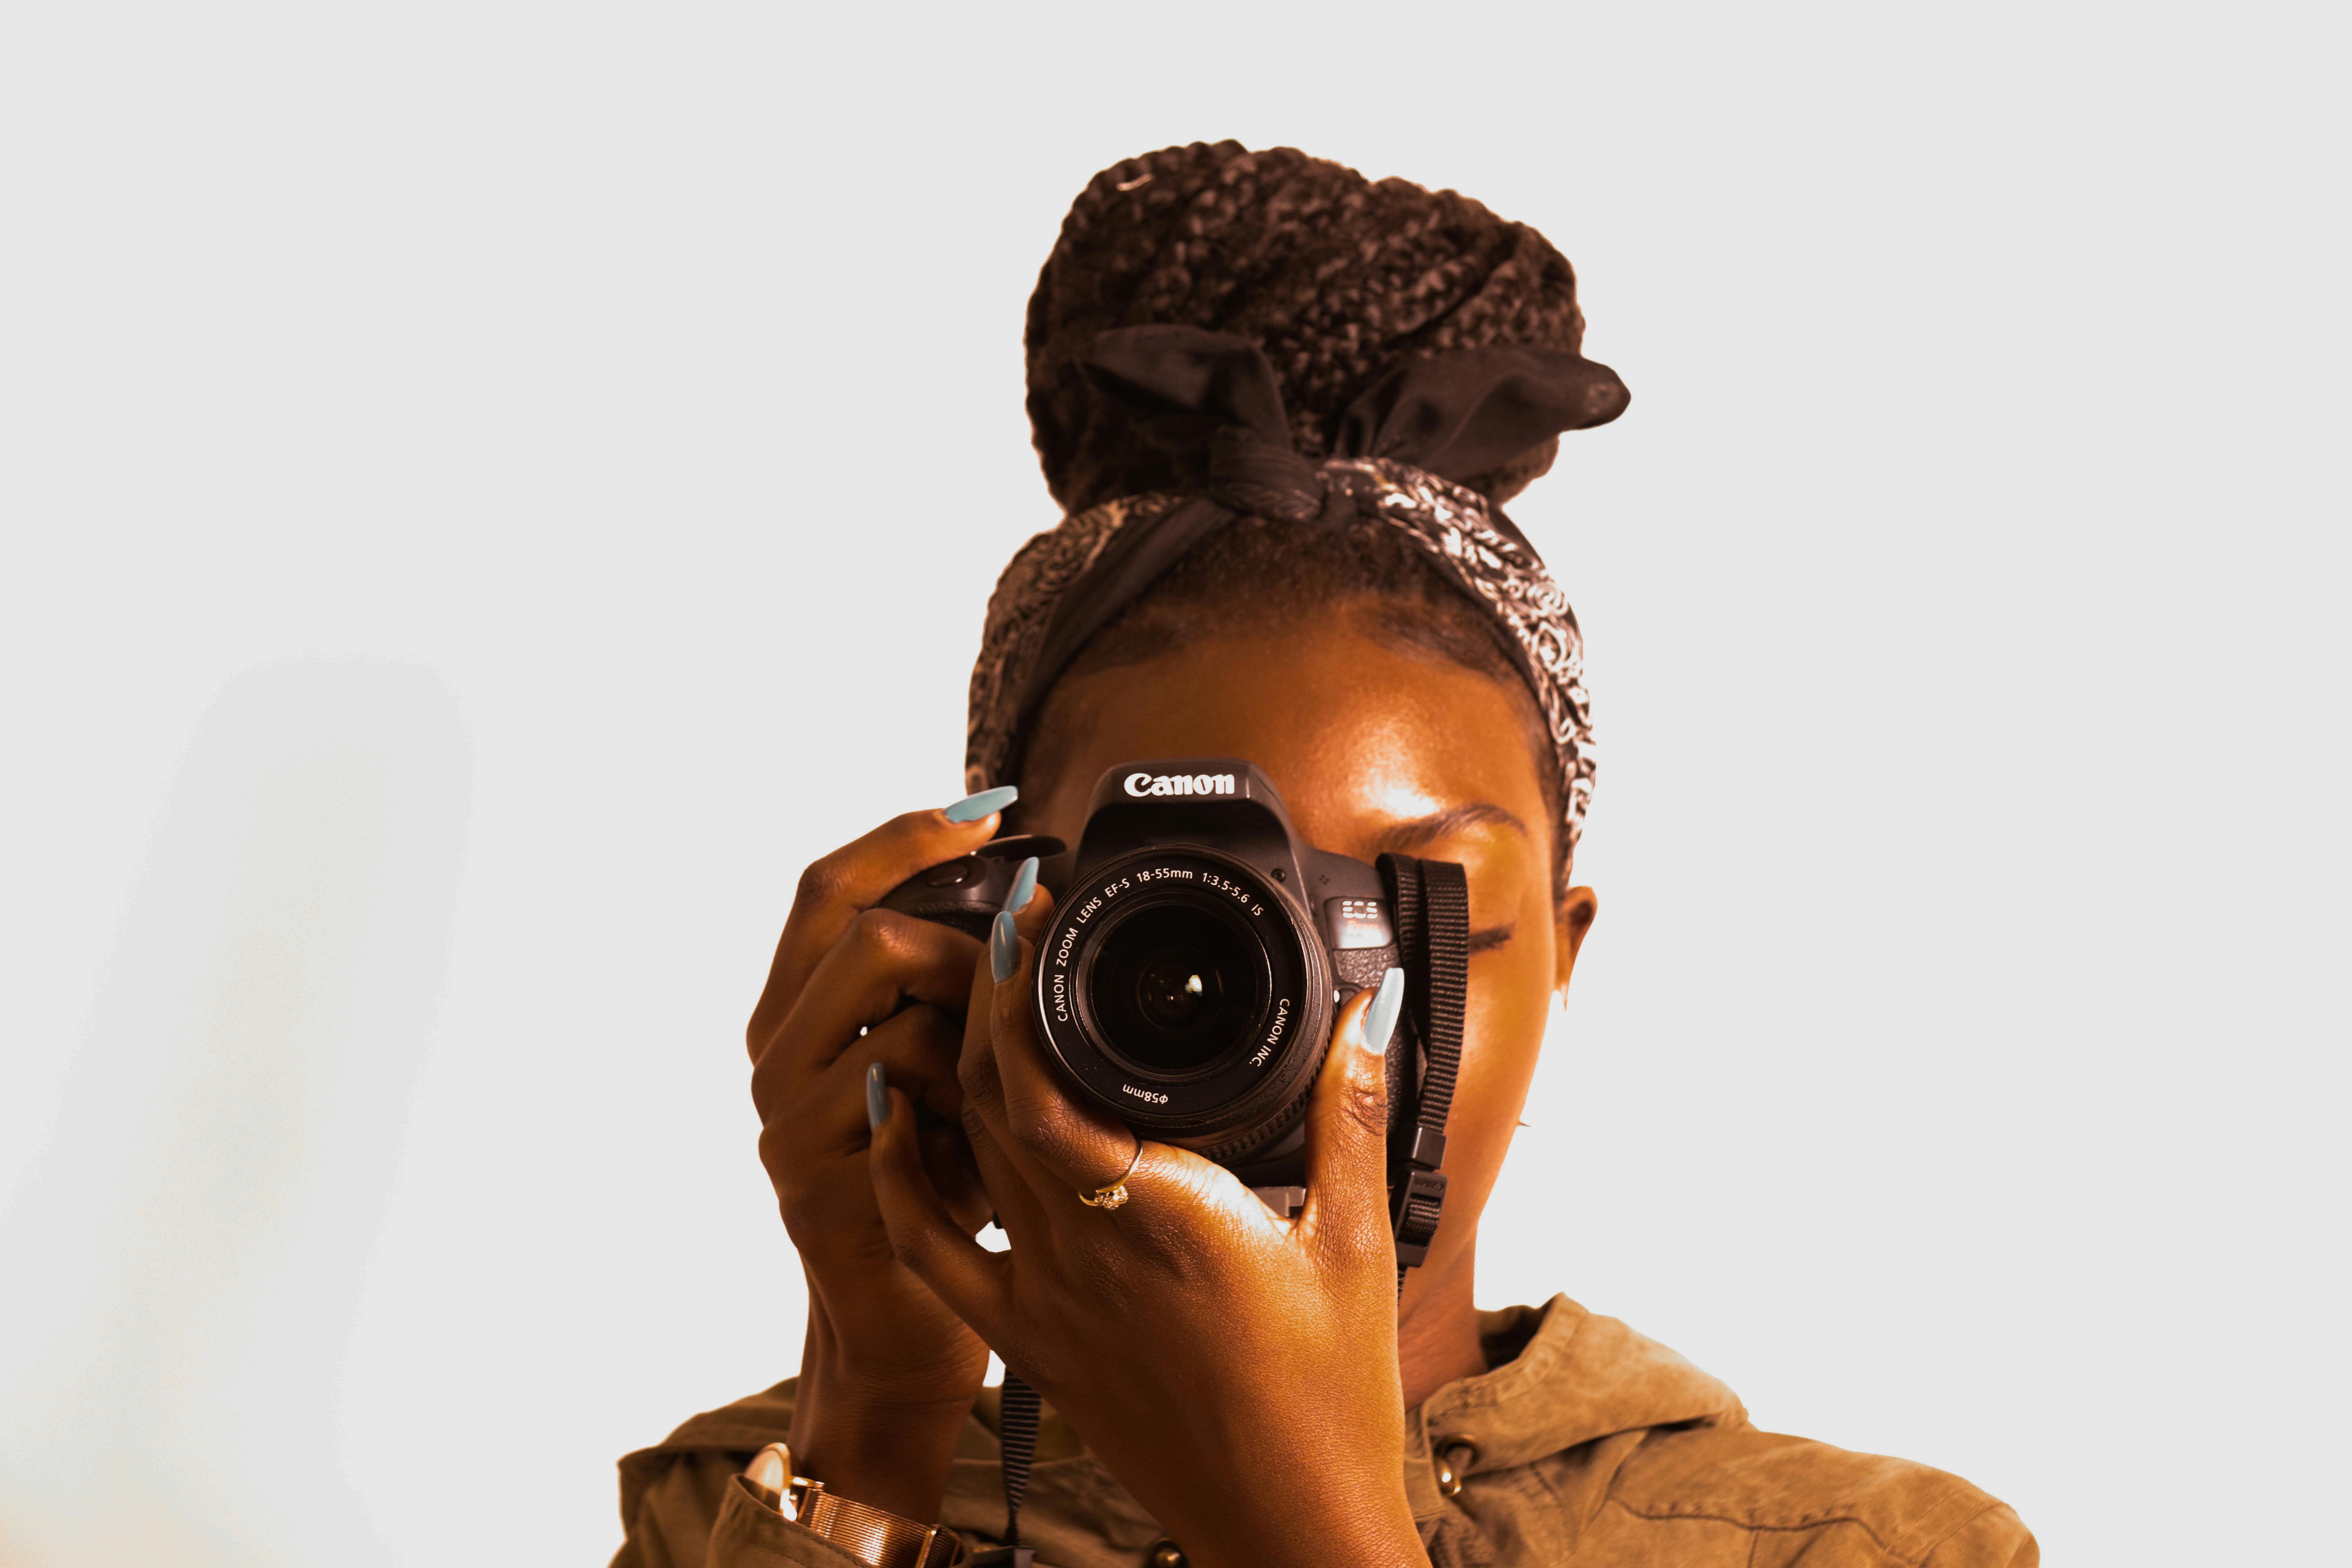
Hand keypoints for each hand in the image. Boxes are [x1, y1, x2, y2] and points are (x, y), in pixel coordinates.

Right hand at [747, 790, 1013, 1520]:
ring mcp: (789, 1129)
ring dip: (976, 1047)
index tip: (991, 809)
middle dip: (962, 949)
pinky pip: (918, 1115)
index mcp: (791, 1016)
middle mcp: (774, 1062)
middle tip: (1016, 985)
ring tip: (1003, 1093)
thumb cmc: (931, 1179)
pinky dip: (972, 1123)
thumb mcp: (927, 1069)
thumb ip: (935, 992)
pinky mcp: (825, 1191)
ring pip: (905, 1024)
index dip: (904, 835)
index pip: (826, 887)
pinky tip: (992, 1154)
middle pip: (866, 940)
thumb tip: (1014, 895)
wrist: (900, 1320)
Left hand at [866, 889, 1426, 1567]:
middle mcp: (1080, 1251)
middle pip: (988, 1098)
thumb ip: (1352, 1109)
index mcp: (1157, 1214)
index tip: (1028, 912)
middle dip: (986, 995)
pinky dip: (901, 1173)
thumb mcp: (1356, 1236)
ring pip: (960, 1154)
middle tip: (1003, 924)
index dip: (1016, 986)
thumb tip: (1365, 1007)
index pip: (1040, 1081)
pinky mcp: (1027, 1344)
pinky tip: (894, 1110)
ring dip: (953, 1064)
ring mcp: (1042, 1300)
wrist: (1287, 1522)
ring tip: (968, 988)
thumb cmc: (1329, 1392)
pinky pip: (933, 1249)